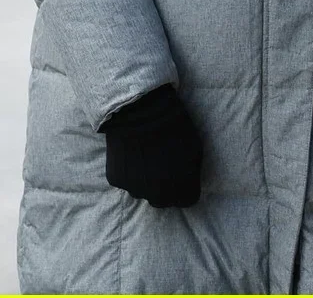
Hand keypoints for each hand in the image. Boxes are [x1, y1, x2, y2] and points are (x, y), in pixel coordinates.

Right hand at [101, 84, 202, 207]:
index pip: (187, 200)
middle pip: (163, 200)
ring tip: (146, 157)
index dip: (186, 187)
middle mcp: (158, 197)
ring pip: (142, 191)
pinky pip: (125, 181)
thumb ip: (191, 173)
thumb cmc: (175, 128)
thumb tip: (186, 181)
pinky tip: (131, 153)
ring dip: (145, 180)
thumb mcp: (195, 151)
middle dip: (166, 187)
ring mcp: (135, 190)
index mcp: (181, 191)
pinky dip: (128, 171)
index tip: (183, 174)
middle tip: (163, 165)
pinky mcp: (117, 181)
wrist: (143, 112)